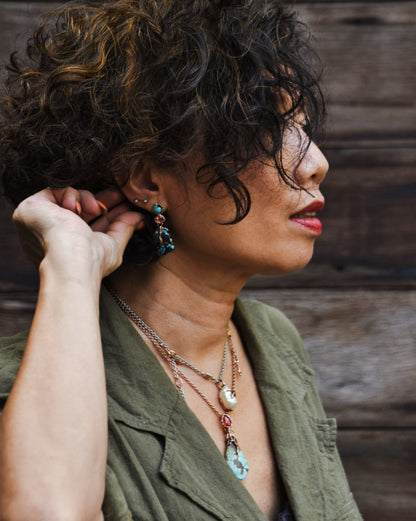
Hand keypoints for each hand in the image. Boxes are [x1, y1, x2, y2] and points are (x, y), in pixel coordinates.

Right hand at [12, 187, 142, 278]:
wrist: (69, 260)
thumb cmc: (92, 262)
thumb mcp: (113, 245)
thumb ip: (124, 228)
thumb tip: (137, 216)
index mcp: (70, 247)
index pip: (90, 224)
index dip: (108, 212)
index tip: (125, 204)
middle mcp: (53, 235)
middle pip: (80, 210)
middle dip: (102, 200)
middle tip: (121, 193)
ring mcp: (41, 222)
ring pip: (69, 198)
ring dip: (87, 199)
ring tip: (95, 209)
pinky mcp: (31, 208)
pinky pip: (54, 190)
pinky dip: (70, 194)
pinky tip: (76, 209)